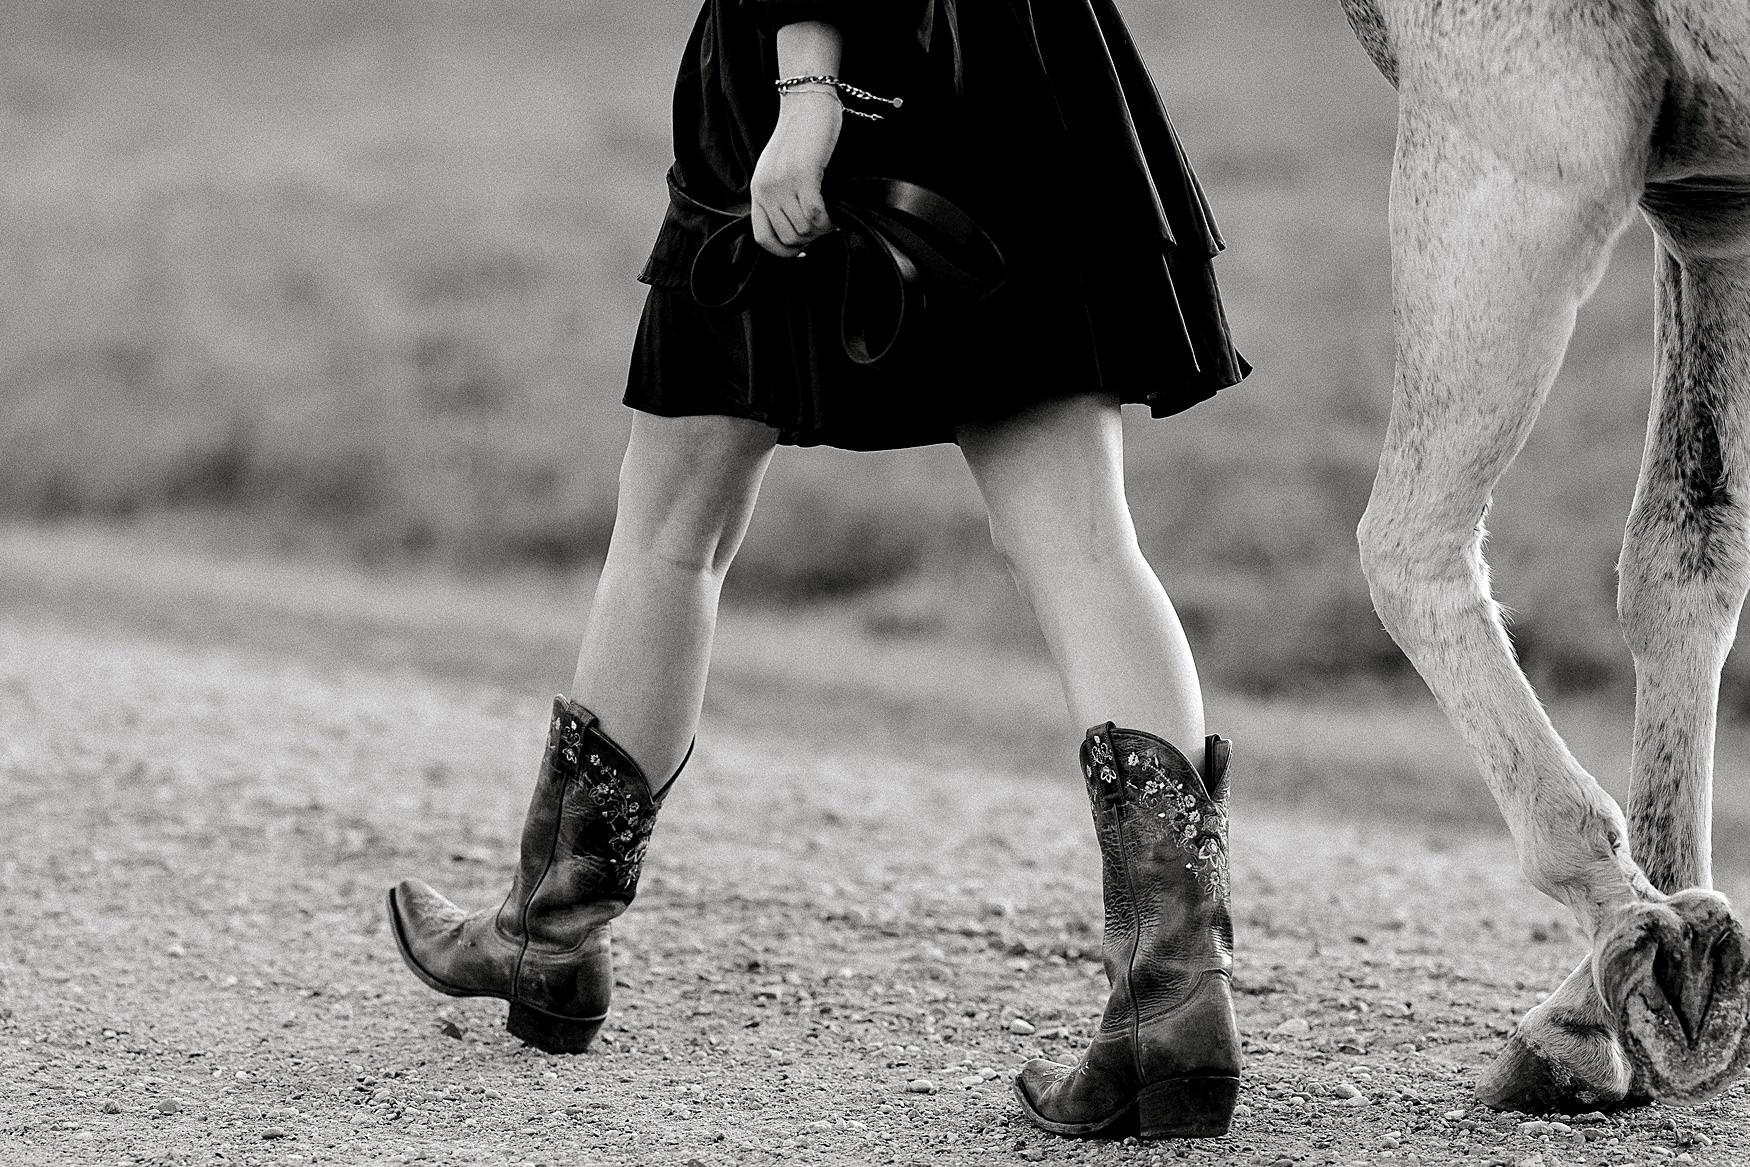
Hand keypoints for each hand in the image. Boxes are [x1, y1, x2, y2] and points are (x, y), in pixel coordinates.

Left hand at [750, 88, 840, 257]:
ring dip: (824, 229)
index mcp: (758, 190)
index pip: (763, 238)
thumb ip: (781, 197)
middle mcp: (766, 190)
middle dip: (811, 239)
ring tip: (832, 215)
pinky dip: (830, 219)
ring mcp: (784, 183)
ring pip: (805, 230)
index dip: (785, 251)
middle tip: (824, 225)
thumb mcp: (780, 170)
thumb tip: (801, 230)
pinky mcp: (804, 175)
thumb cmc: (800, 136)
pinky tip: (836, 211)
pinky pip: (816, 214)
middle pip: (790, 239)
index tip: (803, 250)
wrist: (807, 102)